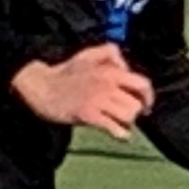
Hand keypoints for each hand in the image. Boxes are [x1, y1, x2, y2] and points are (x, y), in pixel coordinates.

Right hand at [11, 44, 152, 139]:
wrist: (41, 87)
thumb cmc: (65, 73)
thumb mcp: (88, 54)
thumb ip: (110, 53)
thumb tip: (126, 67)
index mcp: (110, 70)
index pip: (142, 84)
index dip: (148, 97)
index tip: (146, 104)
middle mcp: (107, 84)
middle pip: (137, 103)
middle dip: (136, 111)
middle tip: (128, 114)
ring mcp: (98, 100)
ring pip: (129, 116)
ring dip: (127, 122)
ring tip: (118, 122)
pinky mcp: (88, 115)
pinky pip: (114, 128)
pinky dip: (121, 134)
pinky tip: (120, 135)